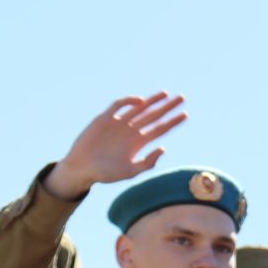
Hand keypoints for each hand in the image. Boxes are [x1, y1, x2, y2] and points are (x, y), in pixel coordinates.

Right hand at [44, 93, 186, 199]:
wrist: (82, 169)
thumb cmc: (105, 173)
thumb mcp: (130, 171)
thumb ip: (147, 162)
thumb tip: (163, 148)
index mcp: (138, 143)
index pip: (160, 129)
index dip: (172, 122)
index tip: (185, 114)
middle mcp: (131, 131)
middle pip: (153, 116)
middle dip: (167, 107)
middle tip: (182, 98)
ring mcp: (118, 123)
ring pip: (139, 108)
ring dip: (152, 101)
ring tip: (166, 94)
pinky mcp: (104, 118)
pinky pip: (118, 106)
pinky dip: (129, 101)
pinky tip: (140, 101)